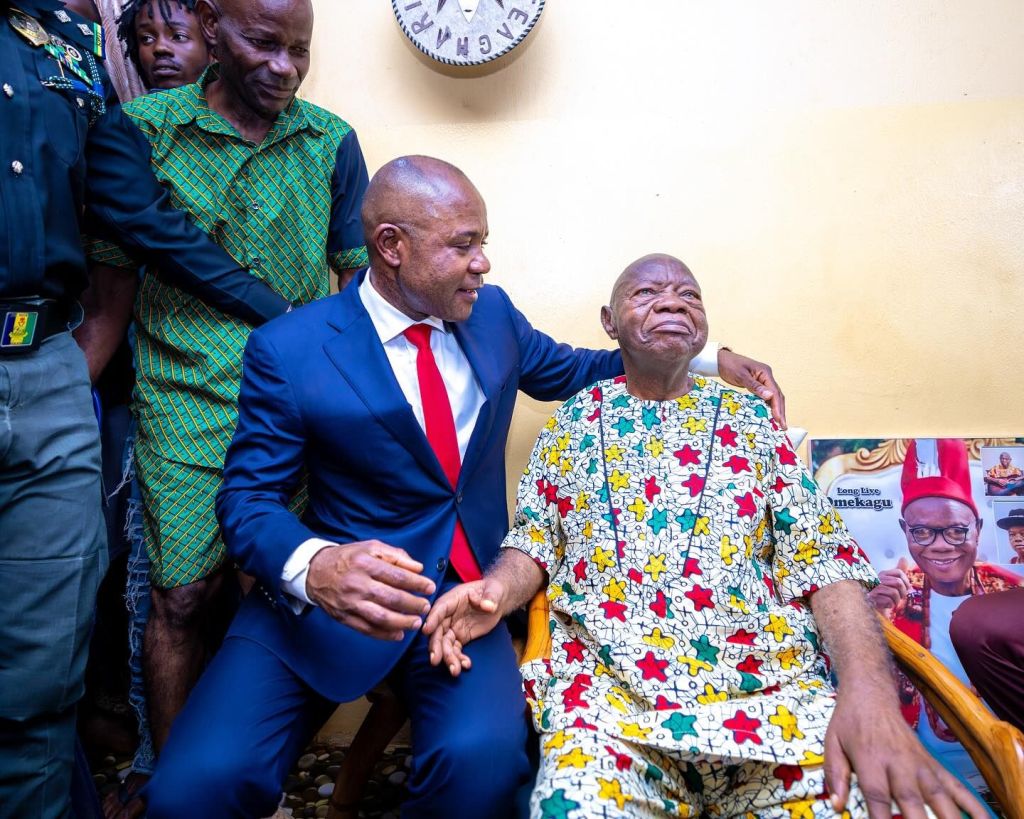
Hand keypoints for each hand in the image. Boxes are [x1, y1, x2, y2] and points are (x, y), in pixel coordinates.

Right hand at [306, 541, 435, 640]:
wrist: (315, 572)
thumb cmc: (348, 558)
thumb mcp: (370, 547)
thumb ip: (396, 555)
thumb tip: (418, 568)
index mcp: (366, 564)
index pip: (398, 576)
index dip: (417, 583)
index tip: (430, 588)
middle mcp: (358, 584)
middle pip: (392, 598)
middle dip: (413, 604)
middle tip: (426, 607)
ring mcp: (350, 603)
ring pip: (381, 617)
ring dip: (402, 622)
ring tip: (416, 622)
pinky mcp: (344, 617)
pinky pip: (367, 629)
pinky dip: (385, 634)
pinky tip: (398, 634)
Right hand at [422, 578, 505, 676]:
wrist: (497, 600)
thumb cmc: (492, 591)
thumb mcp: (494, 591)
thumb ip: (490, 598)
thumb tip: (488, 606)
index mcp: (453, 599)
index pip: (440, 609)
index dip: (432, 619)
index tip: (426, 631)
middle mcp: (449, 615)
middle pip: (438, 631)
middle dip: (436, 646)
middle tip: (435, 660)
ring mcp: (453, 627)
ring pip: (445, 644)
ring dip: (448, 658)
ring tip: (455, 671)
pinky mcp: (460, 637)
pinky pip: (456, 650)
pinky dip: (459, 659)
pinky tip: (465, 665)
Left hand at [716, 349, 786, 428]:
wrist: (720, 360)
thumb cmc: (730, 365)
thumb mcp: (741, 376)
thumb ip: (755, 386)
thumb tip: (770, 396)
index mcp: (765, 373)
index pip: (775, 392)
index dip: (778, 407)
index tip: (779, 419)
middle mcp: (766, 377)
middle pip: (777, 395)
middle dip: (780, 411)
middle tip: (783, 426)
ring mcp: (763, 380)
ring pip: (773, 397)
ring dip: (776, 409)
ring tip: (779, 424)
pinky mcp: (757, 384)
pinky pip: (765, 396)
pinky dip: (768, 406)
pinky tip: (769, 415)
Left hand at [824, 695, 986, 818]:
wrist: (872, 694)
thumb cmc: (849, 722)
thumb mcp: (832, 743)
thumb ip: (834, 775)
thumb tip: (837, 805)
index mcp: (870, 758)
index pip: (877, 794)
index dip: (881, 818)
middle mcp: (898, 762)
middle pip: (911, 798)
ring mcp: (920, 763)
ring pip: (938, 795)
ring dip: (948, 817)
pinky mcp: (933, 763)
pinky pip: (955, 785)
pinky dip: (970, 803)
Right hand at [866, 560, 911, 615]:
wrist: (873, 606)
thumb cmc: (885, 594)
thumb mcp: (892, 581)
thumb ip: (899, 571)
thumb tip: (904, 558)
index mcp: (883, 574)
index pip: (899, 572)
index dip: (906, 581)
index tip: (906, 588)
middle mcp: (877, 579)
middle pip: (898, 583)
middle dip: (902, 593)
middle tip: (899, 597)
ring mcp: (874, 588)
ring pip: (894, 592)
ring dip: (897, 601)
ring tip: (893, 602)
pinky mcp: (872, 597)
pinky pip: (888, 601)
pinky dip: (890, 605)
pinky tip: (886, 605)